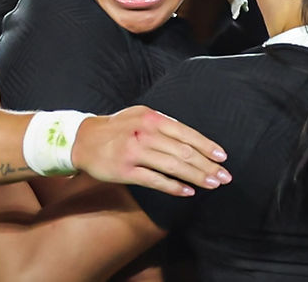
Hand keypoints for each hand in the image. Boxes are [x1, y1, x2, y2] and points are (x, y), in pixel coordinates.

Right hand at [70, 105, 230, 196]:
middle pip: (183, 151)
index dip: (206, 146)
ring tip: (212, 184)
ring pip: (172, 166)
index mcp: (151, 118)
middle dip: (207, 165)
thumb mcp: (140, 117)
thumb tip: (193, 140)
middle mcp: (144, 133)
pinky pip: (155, 180)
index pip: (186, 133)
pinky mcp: (125, 170)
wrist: (83, 139)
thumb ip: (164, 125)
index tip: (222, 157)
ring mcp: (134, 152)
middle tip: (224, 177)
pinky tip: (187, 192)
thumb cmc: (117, 129)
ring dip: (196, 177)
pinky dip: (173, 187)